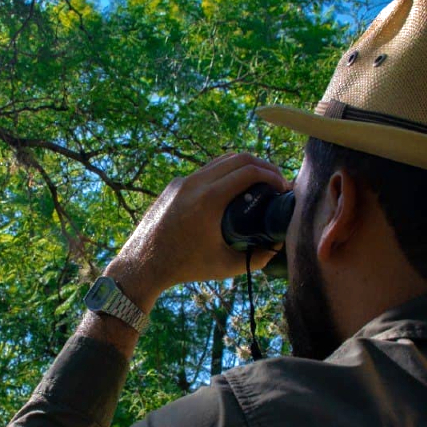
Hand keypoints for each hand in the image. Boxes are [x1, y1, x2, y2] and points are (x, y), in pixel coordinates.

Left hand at [106, 153, 290, 310]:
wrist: (142, 264)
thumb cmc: (184, 267)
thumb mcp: (225, 265)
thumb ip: (256, 258)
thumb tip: (277, 247)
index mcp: (209, 200)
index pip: (249, 172)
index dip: (272, 175)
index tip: (283, 188)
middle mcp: (194, 183)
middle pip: (238, 158)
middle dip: (263, 166)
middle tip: (276, 181)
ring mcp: (182, 182)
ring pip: (220, 161)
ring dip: (243, 166)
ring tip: (258, 182)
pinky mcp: (173, 186)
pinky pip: (205, 171)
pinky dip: (224, 173)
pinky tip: (232, 187)